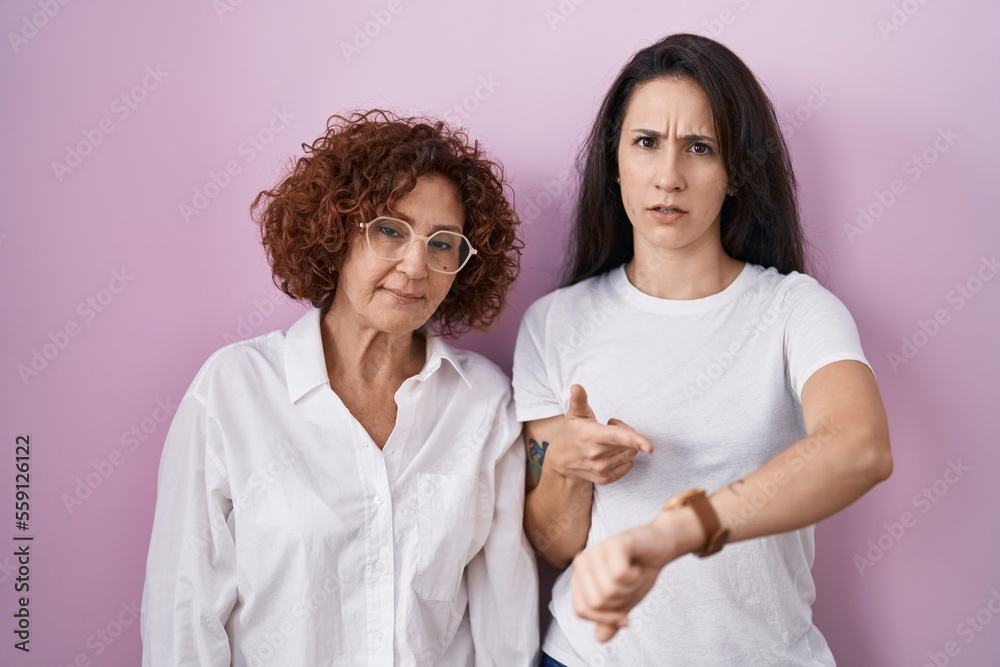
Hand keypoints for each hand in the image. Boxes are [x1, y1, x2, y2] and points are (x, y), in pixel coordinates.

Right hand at [546, 385, 653, 484]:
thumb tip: (576, 386)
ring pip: (631, 455)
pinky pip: (627, 467)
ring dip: (626, 446)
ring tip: (609, 441)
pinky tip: (612, 453)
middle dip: (626, 432)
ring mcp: (600, 469)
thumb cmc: (572, 432)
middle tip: (611, 427)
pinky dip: (625, 459)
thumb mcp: (575, 414)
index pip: (617, 437)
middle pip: (629, 444)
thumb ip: (579, 400)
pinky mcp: (604, 479)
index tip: (650, 447)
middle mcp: (596, 455)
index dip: (635, 440)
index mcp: (591, 436)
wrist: (560, 461)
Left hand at [570, 510, 695, 640]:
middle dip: (622, 601)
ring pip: (609, 590)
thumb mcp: (624, 602)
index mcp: (579, 577)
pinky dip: (635, 577)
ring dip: (630, 588)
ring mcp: (595, 550)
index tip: (625, 615)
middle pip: (597, 602)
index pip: (582, 610)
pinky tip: (637, 565)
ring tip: (634, 574)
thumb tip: (600, 639)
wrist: (660, 548)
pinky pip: (620, 575)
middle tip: (631, 585)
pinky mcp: (612, 542)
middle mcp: (581, 562)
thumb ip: (610, 619)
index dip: (606, 618)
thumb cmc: (639, 572)